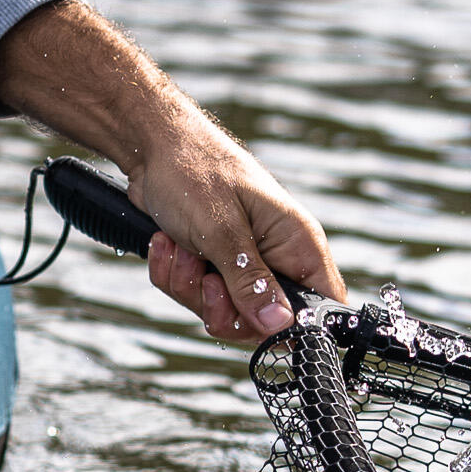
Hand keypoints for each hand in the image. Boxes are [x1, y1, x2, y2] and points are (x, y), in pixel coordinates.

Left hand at [0, 0, 343, 344]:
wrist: (148, 145)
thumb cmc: (194, 171)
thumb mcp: (221, 231)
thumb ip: (250, 281)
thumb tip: (281, 325)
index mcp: (297, 243)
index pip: (322, 303)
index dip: (295, 325)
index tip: (254, 322)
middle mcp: (276, 256)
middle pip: (264, 320)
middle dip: (224, 307)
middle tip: (205, 281)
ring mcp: (243, 261)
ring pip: (225, 311)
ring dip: (190, 287)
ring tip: (177, 248)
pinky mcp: (212, 264)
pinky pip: (197, 295)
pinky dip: (174, 275)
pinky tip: (165, 244)